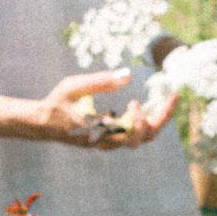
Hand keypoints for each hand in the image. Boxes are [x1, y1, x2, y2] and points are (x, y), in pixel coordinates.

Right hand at [32, 70, 177, 150]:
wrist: (43, 123)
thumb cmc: (57, 103)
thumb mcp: (74, 86)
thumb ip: (100, 81)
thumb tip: (128, 74)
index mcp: (102, 132)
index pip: (135, 133)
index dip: (148, 118)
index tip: (146, 98)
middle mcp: (109, 141)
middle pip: (145, 137)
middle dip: (162, 117)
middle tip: (173, 96)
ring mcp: (110, 141)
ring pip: (141, 136)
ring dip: (155, 118)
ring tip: (165, 98)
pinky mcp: (110, 137)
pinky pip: (134, 131)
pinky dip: (144, 118)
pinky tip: (148, 101)